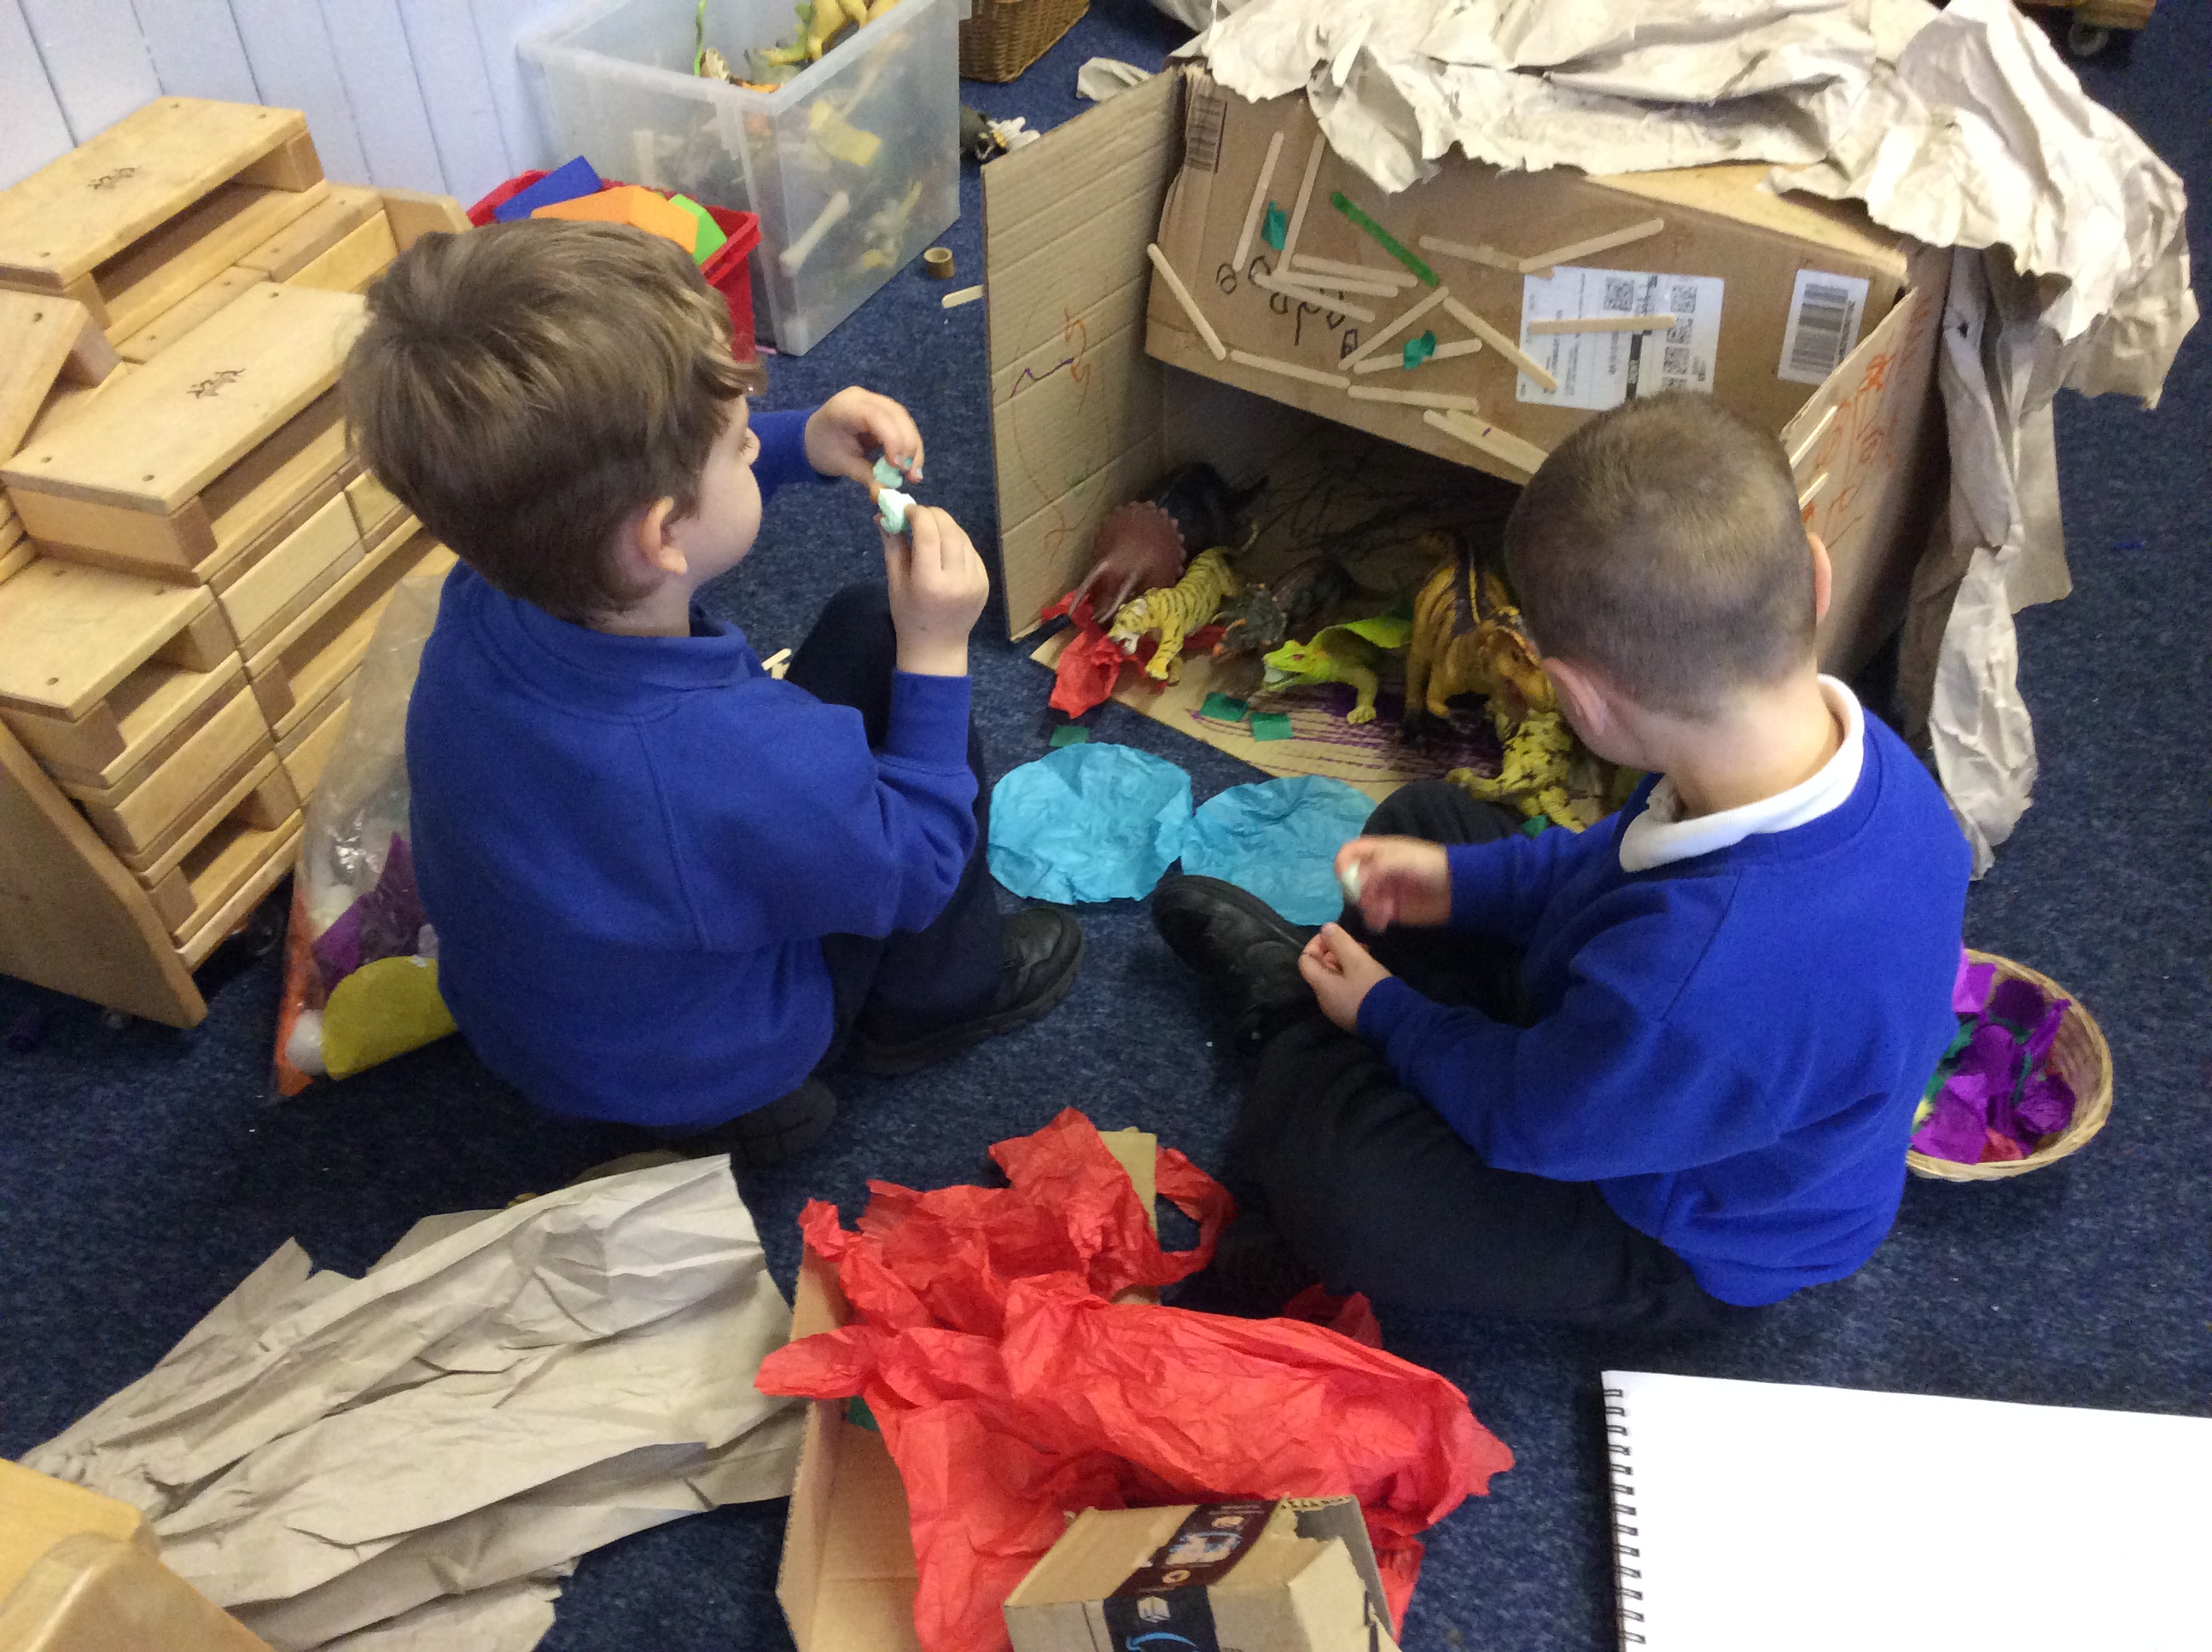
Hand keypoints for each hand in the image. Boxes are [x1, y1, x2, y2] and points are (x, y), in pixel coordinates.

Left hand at [805, 387, 924, 485]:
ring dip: (913, 447)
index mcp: (845, 407)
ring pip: (905, 420)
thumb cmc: (822, 449)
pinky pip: (903, 425)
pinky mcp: (884, 409)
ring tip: (914, 475)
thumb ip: (865, 476)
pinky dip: (909, 445)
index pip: (877, 417)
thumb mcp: (841, 464)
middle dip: (908, 446)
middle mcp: (863, 398)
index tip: (898, 466)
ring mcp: (875, 400)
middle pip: (897, 416)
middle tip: (911, 475)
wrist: (812, 437)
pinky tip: (911, 464)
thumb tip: (884, 494)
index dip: (892, 439)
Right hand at [886, 506, 987, 675]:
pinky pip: (971, 551)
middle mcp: (957, 580)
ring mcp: (975, 581)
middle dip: (933, 515)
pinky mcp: (984, 582)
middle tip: (918, 515)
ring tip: (930, 529)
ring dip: (946, 526)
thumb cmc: (909, 617)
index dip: (917, 514)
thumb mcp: (895, 583)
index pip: (928, 533)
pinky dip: (957, 542)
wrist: (938, 648)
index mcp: (929, 583)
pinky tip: (944, 548)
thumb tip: (884, 515)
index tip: (907, 510)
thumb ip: (892, 546)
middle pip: (949, 530)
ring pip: (962, 537)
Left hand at [1298, 924, 1392, 1032]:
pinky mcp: (1352, 1013)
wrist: (1395, 1021)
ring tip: (1365, 954)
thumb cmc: (1372, 988)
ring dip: (1346, 962)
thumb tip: (1325, 928)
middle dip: (1334, 951)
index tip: (1334, 934)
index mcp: (1321, 986)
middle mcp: (1324, 1000)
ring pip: (1334, 978)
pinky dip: (1352, 975)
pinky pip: (1345, 989)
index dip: (1316, 943)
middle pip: (1320, 969)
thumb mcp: (1357, 960)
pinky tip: (1369, 971)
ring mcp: (1338, 1009)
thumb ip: (1340, 942)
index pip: (1306, 960)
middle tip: (1355, 943)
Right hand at [1335, 836, 1451, 929]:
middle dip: (1355, 891)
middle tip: (1368, 898)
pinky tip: (1384, 921)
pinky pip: (1373, 915)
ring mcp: (1382, 890)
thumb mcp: (1402, 859)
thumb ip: (1377, 868)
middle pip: (1351, 880)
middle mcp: (1376, 870)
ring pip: (1360, 900)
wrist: (1457, 888)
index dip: (1343, 864)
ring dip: (1366, 907)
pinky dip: (1374, 919)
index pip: (1349, 853)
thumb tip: (1355, 883)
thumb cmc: (1429, 865)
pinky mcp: (1390, 909)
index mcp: (1377, 852)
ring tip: (1382, 912)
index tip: (1345, 878)